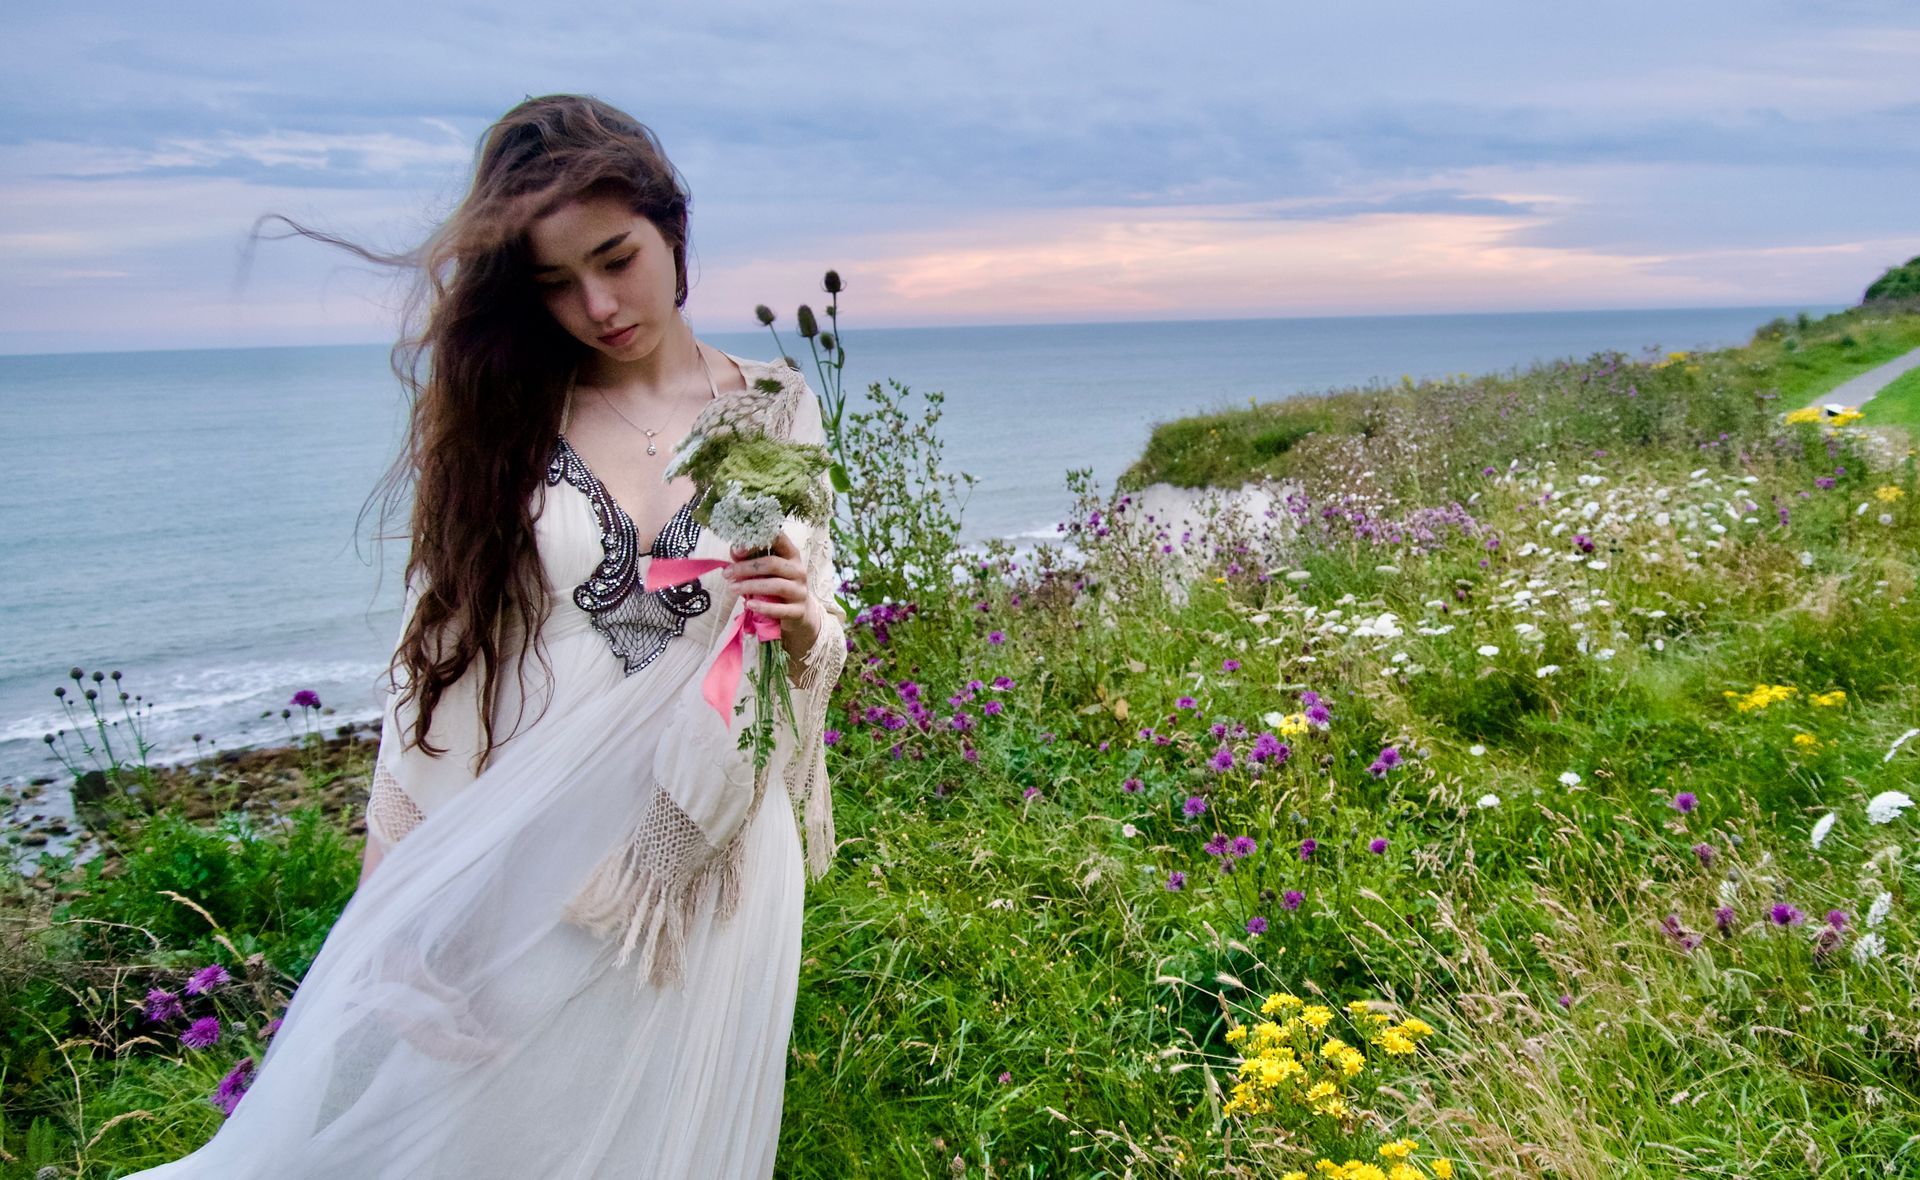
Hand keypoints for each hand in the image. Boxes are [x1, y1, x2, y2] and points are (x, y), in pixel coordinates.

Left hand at [724, 531, 821, 653]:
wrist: (799, 612)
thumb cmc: (778, 585)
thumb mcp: (767, 570)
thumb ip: (752, 559)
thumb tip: (734, 551)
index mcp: (791, 555)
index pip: (778, 539)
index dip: (758, 541)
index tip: (737, 550)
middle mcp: (798, 570)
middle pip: (773, 564)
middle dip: (746, 568)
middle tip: (727, 573)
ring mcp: (800, 591)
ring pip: (776, 585)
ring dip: (751, 586)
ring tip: (733, 588)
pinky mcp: (799, 611)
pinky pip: (780, 609)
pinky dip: (763, 607)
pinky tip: (749, 605)